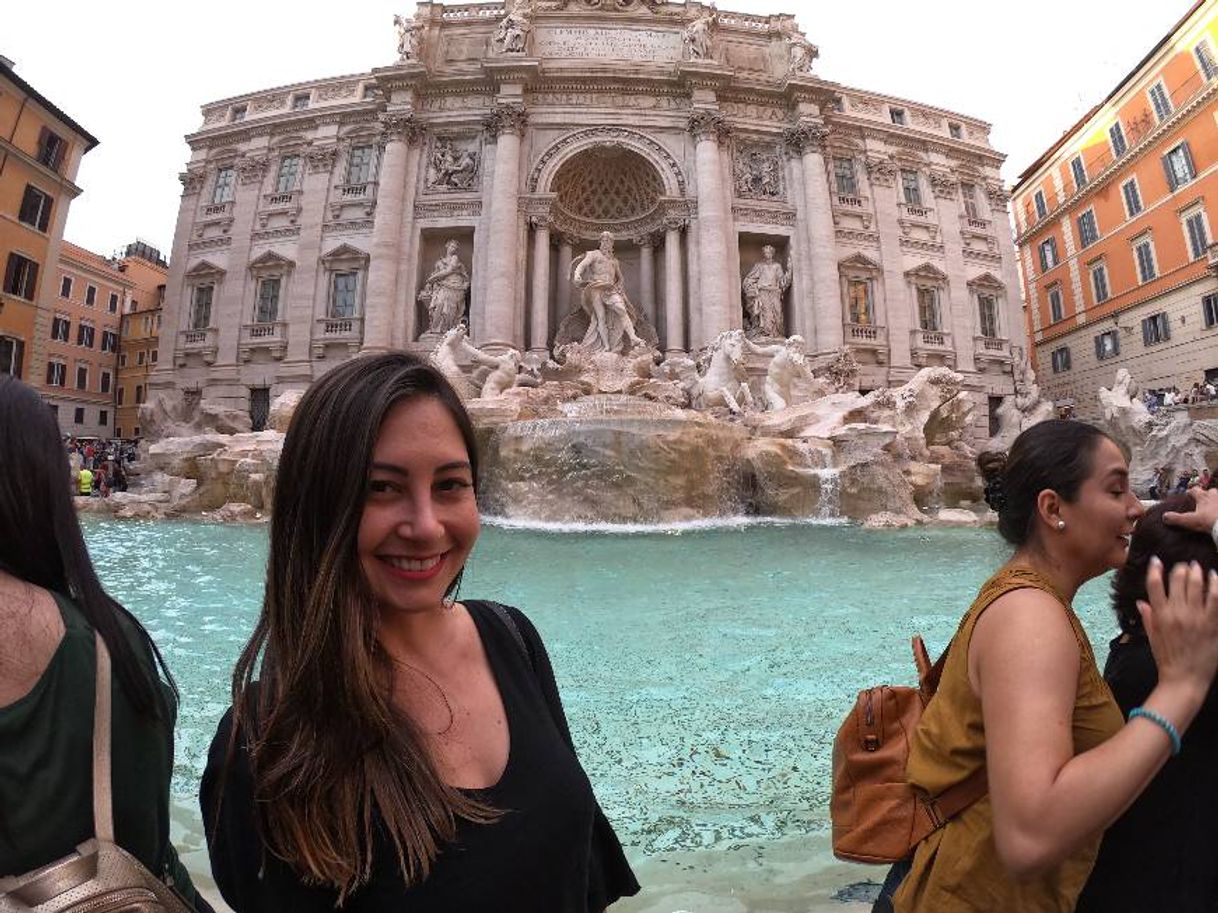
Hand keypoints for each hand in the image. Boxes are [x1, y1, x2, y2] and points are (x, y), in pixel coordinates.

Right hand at [1139, 557, 1217, 697]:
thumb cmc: (1167, 660)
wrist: (1185, 679)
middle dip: (1179, 568)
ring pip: (1196, 585)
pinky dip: (1215, 584)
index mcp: (1160, 615)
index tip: (1156, 560)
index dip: (1155, 569)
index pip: (1154, 585)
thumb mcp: (1152, 638)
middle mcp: (1176, 613)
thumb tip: (1141, 602)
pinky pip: (1215, 598)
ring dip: (1197, 572)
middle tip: (1183, 565)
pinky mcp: (1212, 623)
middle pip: (1177, 580)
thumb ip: (1148, 618)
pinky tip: (1214, 577)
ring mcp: (1196, 617)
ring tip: (1198, 567)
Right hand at [1163, 487, 1217, 534]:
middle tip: (1203, 502)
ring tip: (1213, 509)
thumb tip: (1164, 516)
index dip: (1190, 492)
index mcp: (1203, 497)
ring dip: (1216, 501)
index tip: (1188, 495)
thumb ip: (1176, 518)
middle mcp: (1214, 496)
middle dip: (1206, 495)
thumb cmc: (1210, 521)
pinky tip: (1217, 514)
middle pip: (1210, 491)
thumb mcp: (1190, 521)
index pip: (1194, 490)